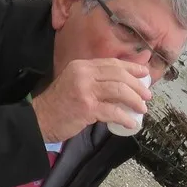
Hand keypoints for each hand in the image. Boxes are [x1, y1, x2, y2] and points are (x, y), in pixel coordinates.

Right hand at [30, 58, 151, 141]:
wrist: (39, 120)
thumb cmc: (59, 104)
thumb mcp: (76, 83)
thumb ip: (94, 80)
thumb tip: (121, 83)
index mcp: (82, 66)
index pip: (112, 63)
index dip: (131, 68)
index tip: (145, 74)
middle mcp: (84, 74)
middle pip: (119, 75)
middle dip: (137, 85)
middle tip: (147, 96)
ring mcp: (85, 90)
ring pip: (119, 91)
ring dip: (135, 100)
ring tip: (142, 109)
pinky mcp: (87, 108)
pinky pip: (113, 111)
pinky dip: (125, 117)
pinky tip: (131, 123)